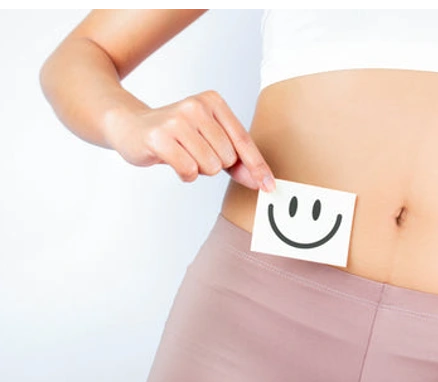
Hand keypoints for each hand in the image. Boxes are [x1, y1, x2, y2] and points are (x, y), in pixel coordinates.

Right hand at [105, 90, 275, 191]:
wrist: (130, 126)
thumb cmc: (176, 135)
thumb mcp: (210, 140)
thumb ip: (237, 160)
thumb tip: (261, 182)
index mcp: (214, 102)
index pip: (243, 140)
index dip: (257, 167)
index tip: (269, 186)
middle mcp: (197, 106)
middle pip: (227, 157)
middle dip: (214, 164)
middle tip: (194, 152)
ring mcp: (177, 121)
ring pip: (210, 166)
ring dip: (198, 169)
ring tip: (182, 154)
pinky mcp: (160, 137)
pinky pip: (189, 170)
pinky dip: (185, 174)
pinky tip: (172, 160)